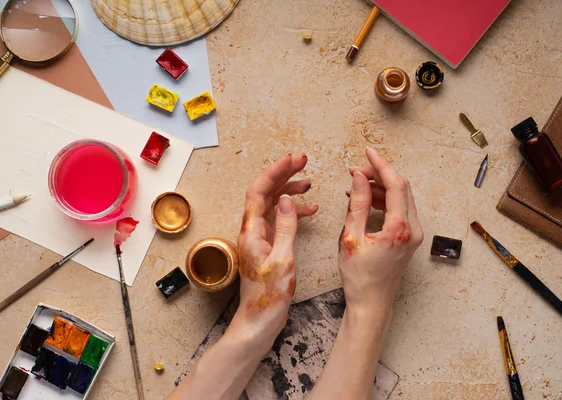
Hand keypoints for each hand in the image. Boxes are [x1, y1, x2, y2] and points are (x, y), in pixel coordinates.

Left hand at [234, 153, 317, 343]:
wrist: (258, 322)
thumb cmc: (268, 297)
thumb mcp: (283, 260)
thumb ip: (286, 227)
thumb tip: (288, 199)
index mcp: (251, 232)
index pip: (259, 191)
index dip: (275, 171)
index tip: (293, 160)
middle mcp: (252, 231)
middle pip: (265, 193)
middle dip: (283, 175)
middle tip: (303, 161)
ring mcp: (259, 239)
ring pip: (273, 205)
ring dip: (290, 192)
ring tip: (309, 182)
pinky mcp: (267, 247)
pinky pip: (280, 221)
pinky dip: (294, 213)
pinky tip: (310, 210)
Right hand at [340, 146, 422, 317]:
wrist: (371, 304)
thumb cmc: (359, 278)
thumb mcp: (350, 238)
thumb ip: (356, 204)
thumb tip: (359, 177)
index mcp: (399, 228)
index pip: (395, 185)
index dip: (381, 164)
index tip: (368, 152)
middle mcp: (412, 229)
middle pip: (400, 188)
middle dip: (378, 174)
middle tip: (355, 170)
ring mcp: (413, 234)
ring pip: (400, 198)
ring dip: (379, 187)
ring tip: (354, 186)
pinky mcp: (408, 238)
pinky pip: (399, 210)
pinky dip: (382, 200)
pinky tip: (363, 200)